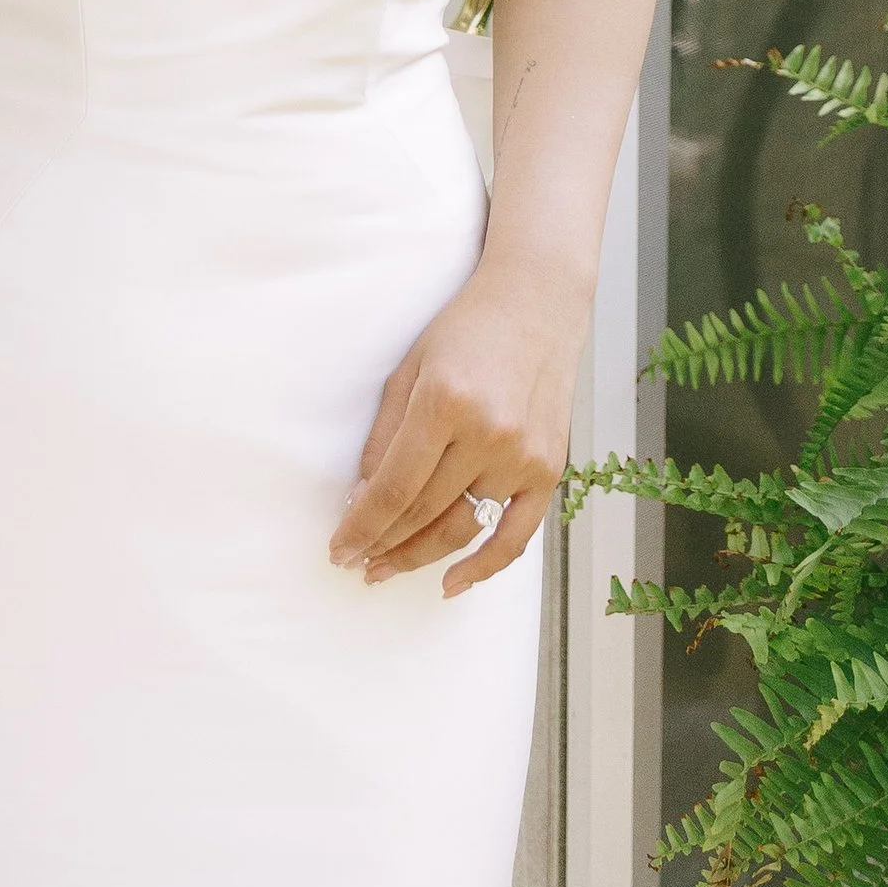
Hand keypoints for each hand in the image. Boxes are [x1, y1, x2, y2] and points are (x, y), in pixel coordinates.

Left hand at [329, 266, 585, 595]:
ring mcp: (523, 455)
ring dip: (420, 557)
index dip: (361, 526)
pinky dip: (483, 566)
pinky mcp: (549, 468)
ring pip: (464, 529)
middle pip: (425, 513)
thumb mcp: (410, 370)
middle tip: (356, 564)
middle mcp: (488, 434)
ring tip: (387, 570)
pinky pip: (516, 536)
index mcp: (445, 403)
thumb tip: (362, 499)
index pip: (394, 488)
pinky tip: (450, 584)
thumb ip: (385, 437)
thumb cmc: (466, 329)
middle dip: (383, 545)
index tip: (338, 550)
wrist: (538, 302)